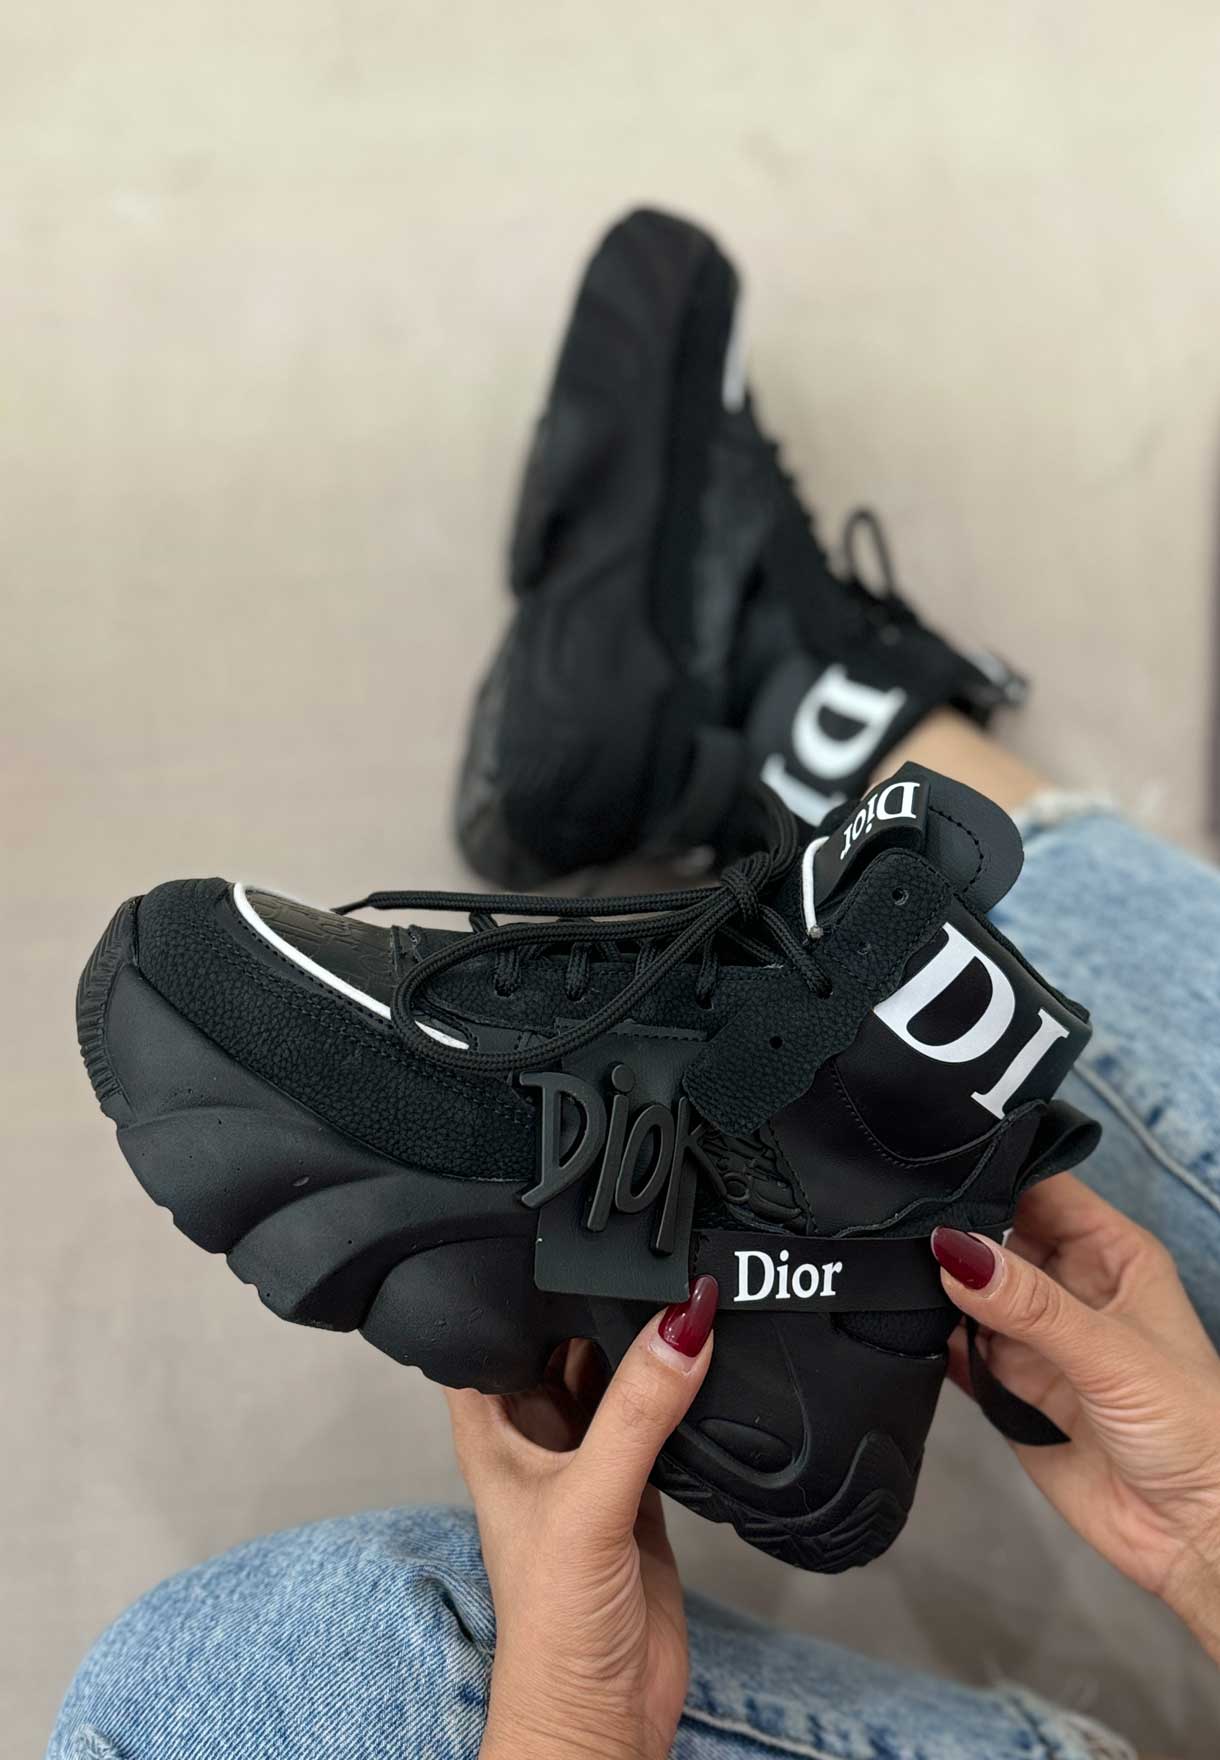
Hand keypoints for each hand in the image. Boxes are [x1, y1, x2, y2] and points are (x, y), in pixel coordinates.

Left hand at [446, 1276, 717, 1759]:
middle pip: (561, 1338)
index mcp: (493, 1424)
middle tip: (645, 1230)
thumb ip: (636, 1412)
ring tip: (681, 1267)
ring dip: (642, 1334)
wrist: (602, 1718)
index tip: (563, 1213)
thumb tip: (684, 1320)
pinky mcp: (641, 1485)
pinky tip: (707, 1345)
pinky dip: (681, 1383)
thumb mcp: (591, 1502)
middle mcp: (536, 1432)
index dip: (516, 1272)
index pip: (492, 1324)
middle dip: (595, 1293)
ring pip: (614, 1370)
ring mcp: (590, 1457)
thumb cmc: (553, 1627)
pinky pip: (660, 1413)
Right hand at [932, 1174, 1219, 1657]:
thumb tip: (953, 1250)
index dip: (992, 1172)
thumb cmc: (1189, 1427)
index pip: (1041, 1188)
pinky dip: (930, 1340)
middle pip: (996, 1235)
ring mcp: (1038, 1339)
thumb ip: (1031, 1305)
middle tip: (890, 1219)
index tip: (927, 1164)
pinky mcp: (1011, 1388)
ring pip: (971, 1292)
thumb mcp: (1111, 1353)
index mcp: (1112, 1254)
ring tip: (882, 1266)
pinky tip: (895, 1324)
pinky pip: (958, 1351)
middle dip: (951, 1228)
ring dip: (935, 1285)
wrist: (1194, 1536)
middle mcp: (1071, 1287)